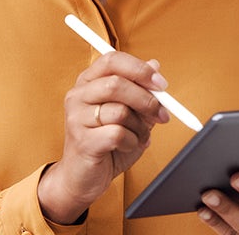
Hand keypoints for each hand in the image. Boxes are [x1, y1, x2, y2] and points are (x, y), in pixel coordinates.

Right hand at [38, 52, 170, 222]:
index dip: (139, 69)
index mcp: (88, 82)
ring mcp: (76, 118)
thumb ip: (140, 90)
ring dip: (139, 126)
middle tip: (161, 113)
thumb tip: (154, 65)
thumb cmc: (106, 142)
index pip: (112, 60)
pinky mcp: (82, 140)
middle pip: (116, 84)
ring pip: (120, 111)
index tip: (161, 84)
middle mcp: (77, 95)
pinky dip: (131, 141)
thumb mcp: (129, 113)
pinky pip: (118, 133)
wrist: (83, 178)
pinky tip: (127, 145)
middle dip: (146, 99)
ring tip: (139, 136)